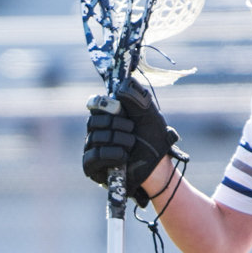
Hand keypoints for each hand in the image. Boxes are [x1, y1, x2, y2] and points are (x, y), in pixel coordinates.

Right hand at [80, 80, 187, 194]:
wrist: (158, 167)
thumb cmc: (153, 141)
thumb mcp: (149, 116)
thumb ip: (137, 99)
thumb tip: (123, 85)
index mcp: (107, 117)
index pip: (94, 105)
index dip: (104, 106)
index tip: (118, 108)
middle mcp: (96, 132)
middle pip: (93, 121)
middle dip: (116, 124)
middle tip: (132, 129)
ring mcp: (92, 150)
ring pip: (95, 138)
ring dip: (118, 140)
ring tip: (132, 145)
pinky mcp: (92, 168)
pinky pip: (94, 156)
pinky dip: (111, 154)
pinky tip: (124, 156)